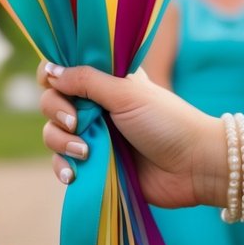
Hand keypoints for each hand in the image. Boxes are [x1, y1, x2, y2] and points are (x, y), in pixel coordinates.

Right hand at [38, 62, 224, 209]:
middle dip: (57, 111)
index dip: (53, 74)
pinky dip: (62, 167)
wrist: (193, 167)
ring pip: (53, 134)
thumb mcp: (126, 94)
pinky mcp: (94, 166)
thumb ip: (87, 81)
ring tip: (86, 152)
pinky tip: (73, 174)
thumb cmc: (166, 121)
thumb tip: (51, 71)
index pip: (64, 70)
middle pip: (52, 101)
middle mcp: (95, 105)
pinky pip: (63, 163)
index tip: (56, 83)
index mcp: (105, 80)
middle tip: (76, 122)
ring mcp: (93, 136)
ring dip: (61, 142)